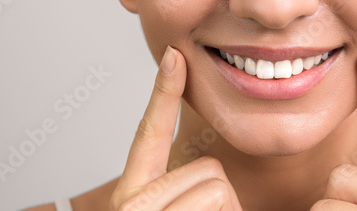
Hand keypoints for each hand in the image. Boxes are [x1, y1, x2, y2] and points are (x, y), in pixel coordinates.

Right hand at [110, 46, 242, 210]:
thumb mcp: (188, 210)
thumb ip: (189, 185)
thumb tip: (209, 169)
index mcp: (134, 192)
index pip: (151, 133)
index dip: (164, 93)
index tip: (173, 57)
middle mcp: (131, 201)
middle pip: (207, 165)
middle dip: (219, 194)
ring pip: (217, 183)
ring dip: (224, 209)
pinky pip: (221, 198)